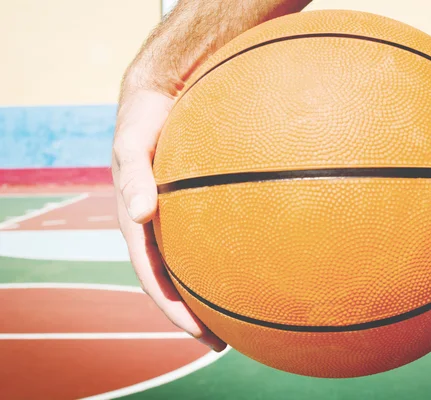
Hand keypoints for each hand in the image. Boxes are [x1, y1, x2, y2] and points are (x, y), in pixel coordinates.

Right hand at [111, 0, 311, 353]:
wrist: (160, 94)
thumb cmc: (143, 120)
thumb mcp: (130, 145)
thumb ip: (132, 175)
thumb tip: (141, 211)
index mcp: (140, 225)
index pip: (155, 279)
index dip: (174, 310)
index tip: (201, 336)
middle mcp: (162, 227)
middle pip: (179, 282)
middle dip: (198, 314)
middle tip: (226, 341)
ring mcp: (181, 216)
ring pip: (199, 261)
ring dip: (217, 290)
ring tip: (249, 314)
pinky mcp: (200, 204)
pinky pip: (219, 232)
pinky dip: (237, 250)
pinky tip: (267, 256)